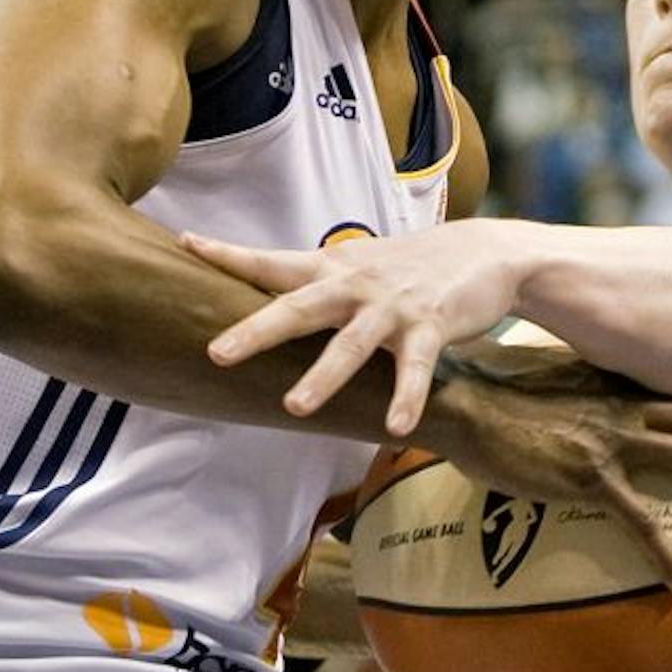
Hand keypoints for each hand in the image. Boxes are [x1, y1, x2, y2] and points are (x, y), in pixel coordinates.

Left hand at [182, 223, 524, 437]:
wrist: (483, 251)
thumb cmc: (409, 267)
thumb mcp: (358, 265)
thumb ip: (316, 281)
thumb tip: (264, 301)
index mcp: (332, 269)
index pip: (273, 261)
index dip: (230, 254)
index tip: (187, 243)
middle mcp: (356, 285)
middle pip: (301, 307)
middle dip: (259, 330)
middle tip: (218, 354)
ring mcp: (392, 307)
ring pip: (352, 344)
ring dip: (325, 375)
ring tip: (295, 405)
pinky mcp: (431, 326)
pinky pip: (416, 368)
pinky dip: (406, 398)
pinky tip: (396, 429)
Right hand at [426, 369, 671, 595]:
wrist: (466, 405)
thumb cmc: (491, 393)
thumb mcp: (545, 380)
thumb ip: (573, 390)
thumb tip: (573, 403)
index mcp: (610, 385)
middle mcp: (620, 407)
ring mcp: (610, 442)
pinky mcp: (590, 478)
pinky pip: (640, 522)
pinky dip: (664, 555)